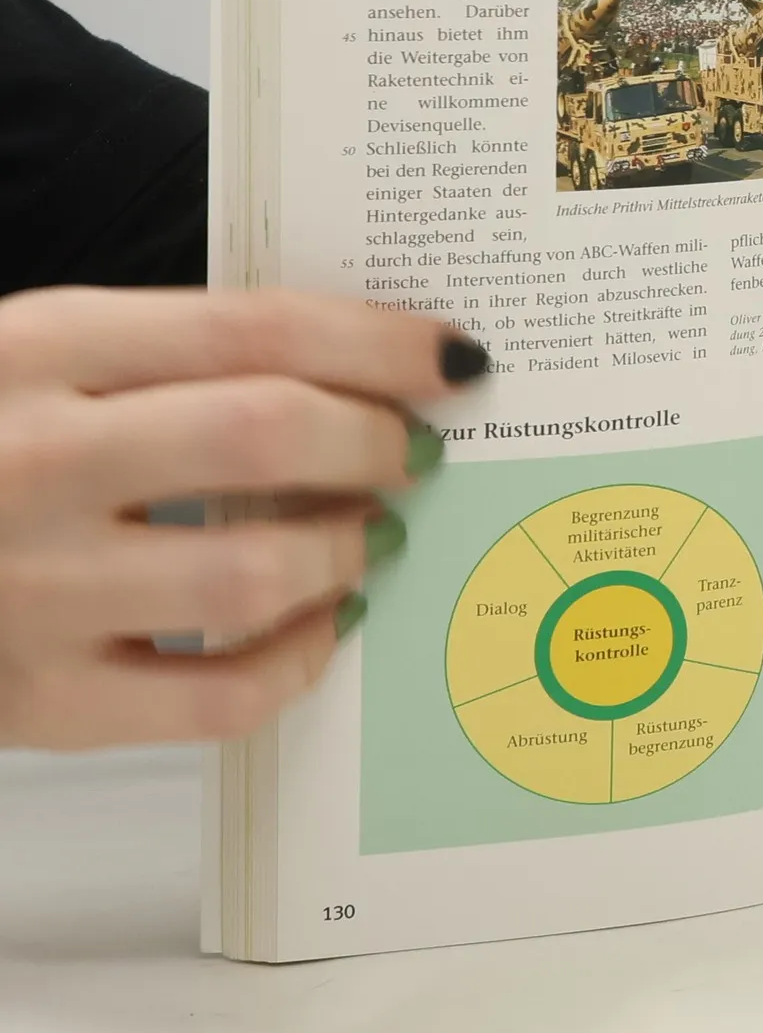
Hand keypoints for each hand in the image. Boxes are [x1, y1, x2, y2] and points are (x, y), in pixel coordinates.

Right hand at [0, 289, 487, 748]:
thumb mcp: (36, 357)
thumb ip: (169, 357)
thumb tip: (353, 370)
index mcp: (35, 349)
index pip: (251, 329)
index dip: (377, 342)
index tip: (450, 359)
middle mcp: (32, 461)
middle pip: (263, 434)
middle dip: (374, 440)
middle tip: (414, 451)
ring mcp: (30, 591)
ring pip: (252, 574)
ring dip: (344, 551)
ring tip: (370, 535)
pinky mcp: (34, 703)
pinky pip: (216, 698)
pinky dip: (297, 662)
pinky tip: (322, 626)